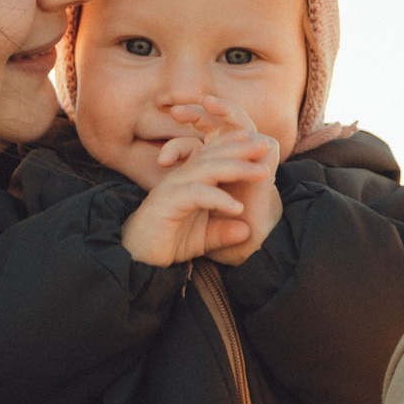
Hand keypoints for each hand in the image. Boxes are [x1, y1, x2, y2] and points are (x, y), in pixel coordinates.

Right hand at [119, 97, 282, 267]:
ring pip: (207, 169)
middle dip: (240, 148)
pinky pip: (196, 193)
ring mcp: (172, 187)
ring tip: (261, 173)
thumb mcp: (203, 239)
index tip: (261, 144)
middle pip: (212, 155)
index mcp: (189, 179)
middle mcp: (180, 177)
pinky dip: (218, 199)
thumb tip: (247, 231)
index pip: (214, 156)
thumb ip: (223, 232)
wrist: (138, 259)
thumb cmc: (167, 242)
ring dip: (236, 168)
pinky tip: (237, 208)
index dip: (235, 147)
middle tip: (265, 145)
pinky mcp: (167, 201)